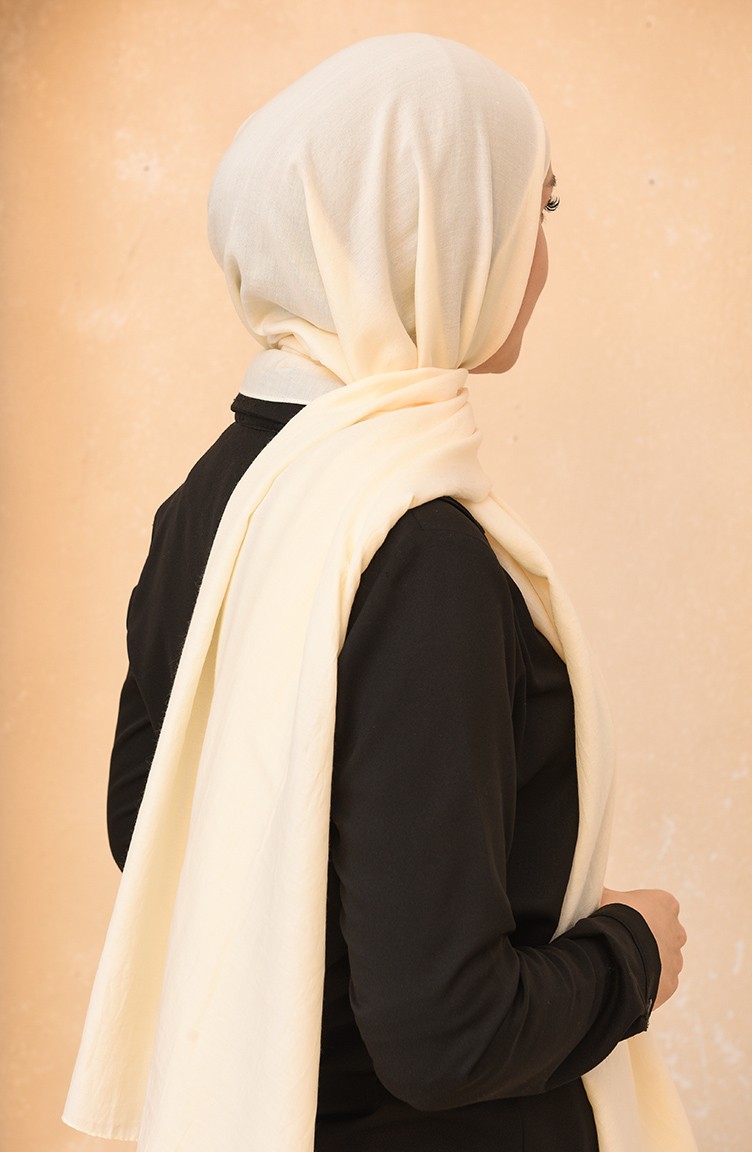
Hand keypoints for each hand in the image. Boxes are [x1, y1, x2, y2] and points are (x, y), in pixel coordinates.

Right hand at [600, 886, 686, 1009]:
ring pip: (663, 961)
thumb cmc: (608, 918)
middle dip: (648, 938)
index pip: (659, 906)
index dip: (640, 913)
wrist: (613, 953)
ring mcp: (675, 960)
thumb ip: (602, 891)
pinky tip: (627, 978)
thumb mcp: (602, 896)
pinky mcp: (670, 984)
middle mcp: (677, 932)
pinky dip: (647, 982)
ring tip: (622, 962)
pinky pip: (659, 983)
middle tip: (622, 941)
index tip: (623, 919)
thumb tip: (587, 885)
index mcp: (666, 904)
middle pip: (664, 934)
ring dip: (648, 961)